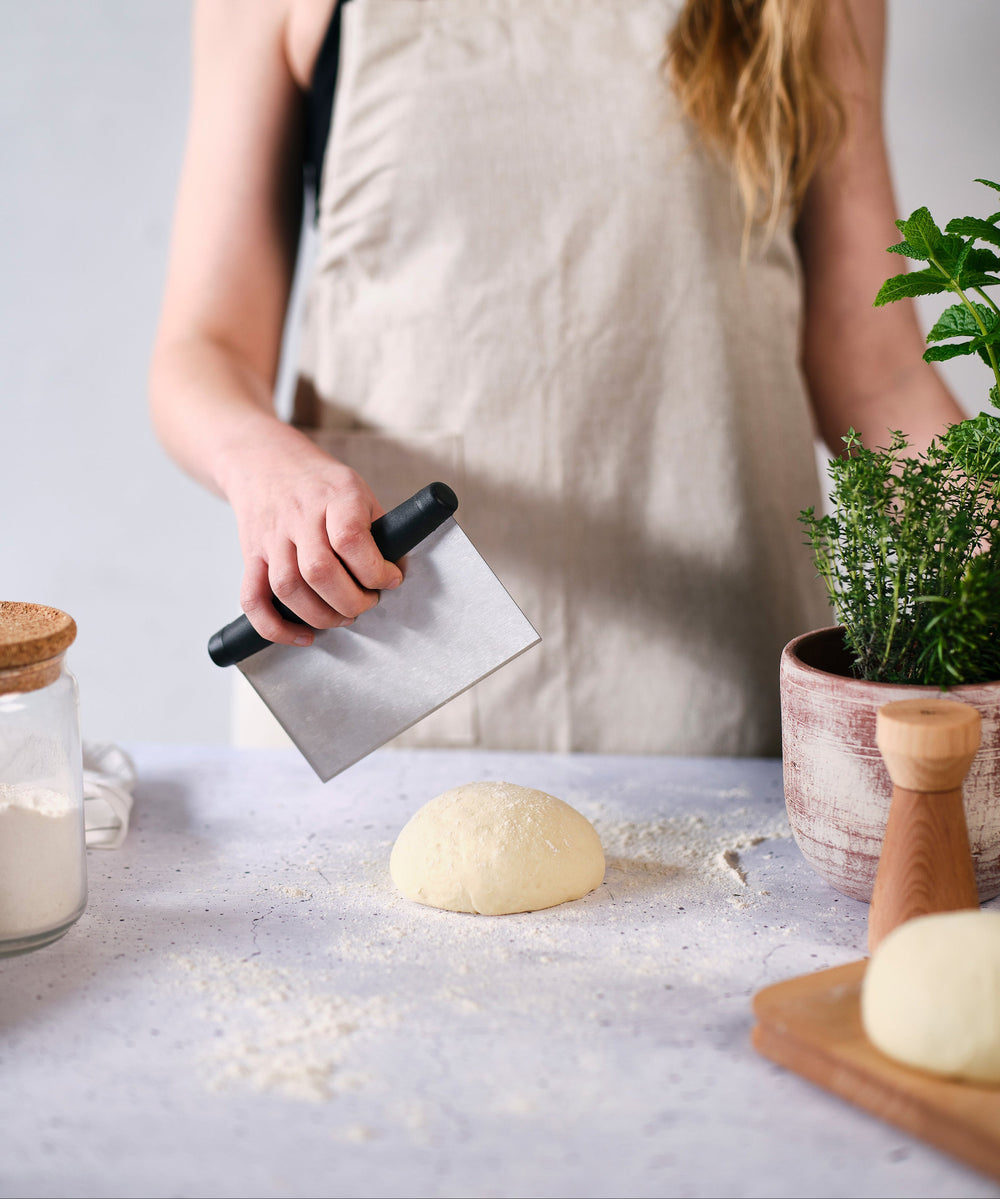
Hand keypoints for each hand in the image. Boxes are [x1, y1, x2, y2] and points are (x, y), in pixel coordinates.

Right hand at [220, 432, 403, 645]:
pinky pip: (252, 600)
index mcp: (334, 496)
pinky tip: (302, 635)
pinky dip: (274, 627)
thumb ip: (378, 529)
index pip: (351, 539)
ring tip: (342, 616)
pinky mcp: (250, 556)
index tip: (390, 580)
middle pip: (319, 571)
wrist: (263, 461)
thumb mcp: (357, 490)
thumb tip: (396, 572)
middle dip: (351, 601)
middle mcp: (298, 516)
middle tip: (366, 602)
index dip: (375, 571)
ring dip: (320, 616)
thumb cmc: (319, 483)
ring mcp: (271, 538)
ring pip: (287, 589)